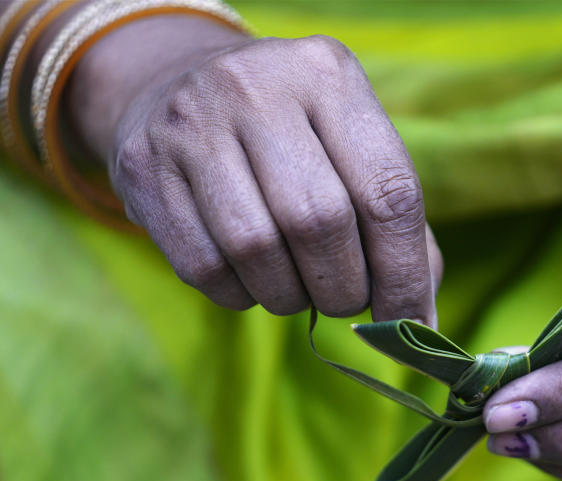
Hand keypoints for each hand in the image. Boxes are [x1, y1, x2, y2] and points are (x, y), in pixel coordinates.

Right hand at [106, 33, 440, 319]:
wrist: (174, 83)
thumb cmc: (290, 135)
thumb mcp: (351, 147)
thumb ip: (397, 226)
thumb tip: (418, 322)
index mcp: (329, 76)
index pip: (388, 192)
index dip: (404, 273)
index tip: (409, 320)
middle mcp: (258, 88)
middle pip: (320, 223)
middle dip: (344, 287)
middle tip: (344, 298)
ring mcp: (192, 124)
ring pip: (257, 250)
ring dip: (290, 296)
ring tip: (299, 287)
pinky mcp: (144, 167)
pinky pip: (205, 268)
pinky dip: (240, 294)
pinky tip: (251, 276)